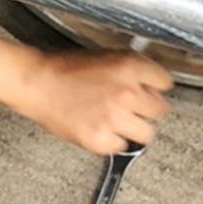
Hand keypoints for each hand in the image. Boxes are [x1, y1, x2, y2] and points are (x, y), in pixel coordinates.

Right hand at [13, 49, 173, 154]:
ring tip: (115, 120)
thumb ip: (130, 69)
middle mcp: (126, 93)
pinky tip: (99, 127)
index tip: (149, 90)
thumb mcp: (104, 57)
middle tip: (129, 107)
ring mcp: (114, 118)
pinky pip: (122, 146)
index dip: (155, 86)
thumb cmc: (64, 68)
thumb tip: (150, 84)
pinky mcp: (101, 139)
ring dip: (133, 128)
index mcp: (129, 67)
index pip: (165, 82)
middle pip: (160, 110)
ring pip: (146, 134)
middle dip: (146, 109)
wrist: (37, 83)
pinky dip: (112, 140)